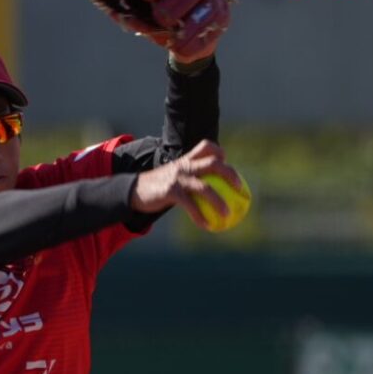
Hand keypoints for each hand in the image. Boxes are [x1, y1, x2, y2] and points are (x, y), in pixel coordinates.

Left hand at [82, 0, 230, 60]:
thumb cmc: (153, 22)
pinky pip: (209, 14)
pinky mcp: (218, 10)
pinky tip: (178, 42)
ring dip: (176, 3)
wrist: (182, 41)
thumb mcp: (135, 16)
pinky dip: (192, 29)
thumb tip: (119, 15)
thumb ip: (125, 12)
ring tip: (163, 20)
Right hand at [129, 140, 243, 228]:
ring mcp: (178, 177)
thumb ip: (188, 178)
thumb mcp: (172, 177)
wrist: (132, 191)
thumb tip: (208, 190)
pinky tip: (207, 226)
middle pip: (213, 164)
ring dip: (219, 201)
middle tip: (240, 188)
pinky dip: (200, 216)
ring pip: (205, 187)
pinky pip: (191, 205)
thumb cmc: (156, 188)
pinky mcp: (171, 191)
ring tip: (228, 214)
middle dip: (230, 174)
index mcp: (185, 160)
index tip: (228, 162)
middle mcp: (184, 165)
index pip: (206, 147)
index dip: (219, 152)